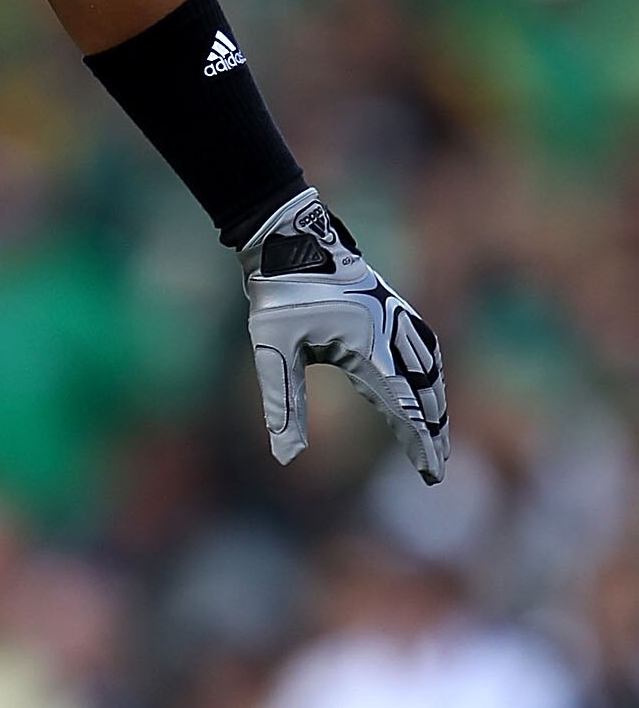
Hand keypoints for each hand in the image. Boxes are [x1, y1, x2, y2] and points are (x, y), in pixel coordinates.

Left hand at [240, 192, 447, 485]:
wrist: (288, 236)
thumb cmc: (278, 292)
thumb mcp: (272, 349)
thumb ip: (282, 405)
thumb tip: (285, 459)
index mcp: (368, 344)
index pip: (403, 403)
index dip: (419, 439)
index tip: (430, 470)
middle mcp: (390, 330)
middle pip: (424, 388)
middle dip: (432, 428)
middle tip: (435, 466)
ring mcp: (394, 314)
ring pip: (429, 366)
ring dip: (435, 400)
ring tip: (435, 433)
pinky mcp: (388, 305)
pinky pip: (421, 344)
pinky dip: (430, 371)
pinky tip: (426, 385)